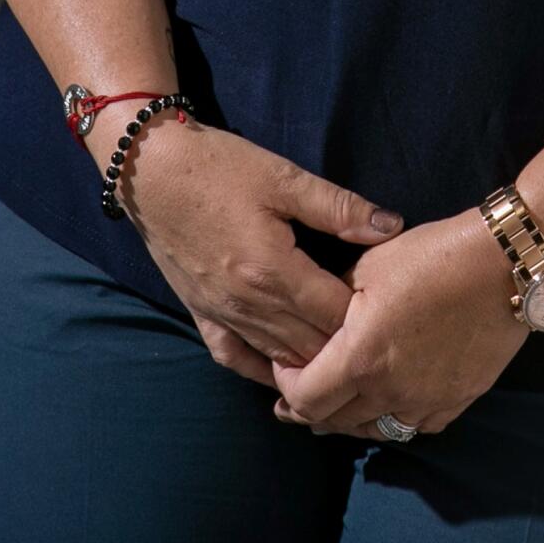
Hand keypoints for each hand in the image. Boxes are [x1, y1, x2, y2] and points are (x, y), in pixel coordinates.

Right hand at [108, 115, 404, 387]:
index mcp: (273, 271)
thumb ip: (340, 207)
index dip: (368, 314)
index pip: (335, 313)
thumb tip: (392, 227)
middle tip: (375, 336)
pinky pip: (235, 358)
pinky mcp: (200, 314)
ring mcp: (221, 314)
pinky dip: (262, 370)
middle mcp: (247, 304)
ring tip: (345, 360)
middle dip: (346, 344)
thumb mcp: (285, 178)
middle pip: (310, 345)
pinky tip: (282, 376)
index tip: (390, 306)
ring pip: (277, 358)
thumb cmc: (220, 167)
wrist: (151, 171)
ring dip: (310, 363)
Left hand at [270, 207, 529, 438]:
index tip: (284, 366)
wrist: (503, 264)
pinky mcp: (455, 402)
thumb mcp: (369, 265)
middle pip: (334, 421)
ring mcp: (426, 403)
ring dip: (349, 419)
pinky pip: (413, 427)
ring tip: (337, 404)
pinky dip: (391, 419)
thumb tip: (318, 320)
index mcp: (361, 358)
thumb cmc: (433, 256)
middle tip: (297, 393)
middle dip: (309, 407)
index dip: (286, 385)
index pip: (305, 398)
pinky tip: (387, 404)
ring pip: (373, 431)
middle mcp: (390, 392)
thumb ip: (333, 302)